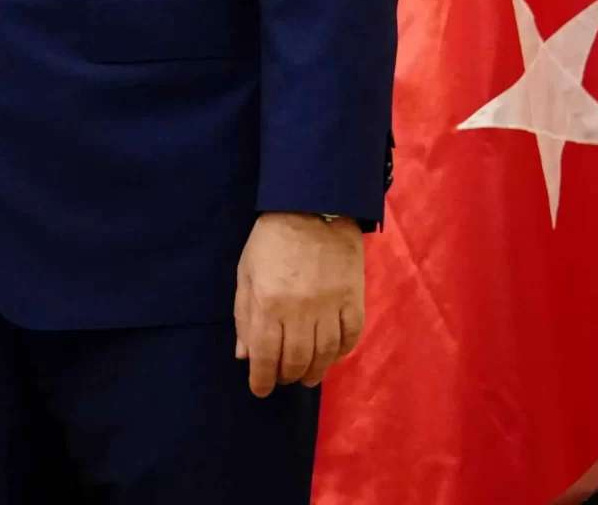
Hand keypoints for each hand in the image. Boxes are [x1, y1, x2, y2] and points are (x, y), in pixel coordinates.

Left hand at [233, 212, 363, 396]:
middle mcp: (300, 310)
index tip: (260, 390)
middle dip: (286, 376)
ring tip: (307, 376)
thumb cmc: (271, 240)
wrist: (313, 207)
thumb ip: (244, 316)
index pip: (266, 356)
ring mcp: (330, 305)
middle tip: (283, 379)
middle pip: (296, 359)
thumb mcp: (246, 273)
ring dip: (314, 371)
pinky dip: (341, 352)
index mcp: (269, 303)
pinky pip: (350, 336)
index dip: (262, 379)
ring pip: (324, 354)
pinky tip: (332, 357)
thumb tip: (245, 355)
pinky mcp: (353, 298)